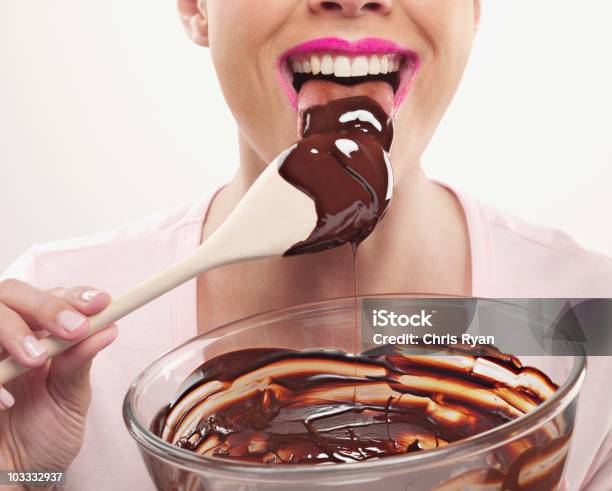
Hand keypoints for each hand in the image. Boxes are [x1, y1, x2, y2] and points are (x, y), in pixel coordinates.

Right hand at [0, 279, 116, 475]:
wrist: (18, 476)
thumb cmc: (44, 436)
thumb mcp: (70, 399)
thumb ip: (80, 363)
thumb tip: (108, 327)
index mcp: (38, 335)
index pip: (52, 297)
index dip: (73, 295)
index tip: (100, 303)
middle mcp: (7, 337)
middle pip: (11, 293)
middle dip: (45, 306)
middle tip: (74, 329)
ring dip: (14, 331)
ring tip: (37, 360)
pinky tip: (5, 400)